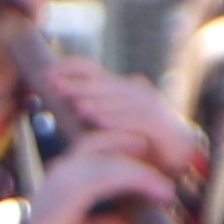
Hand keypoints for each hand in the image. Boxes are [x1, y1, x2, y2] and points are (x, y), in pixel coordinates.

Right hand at [20, 144, 180, 223]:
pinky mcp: (72, 188)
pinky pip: (112, 176)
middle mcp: (65, 167)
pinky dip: (140, 180)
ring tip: (168, 189)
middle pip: (105, 142)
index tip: (155, 164)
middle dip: (138, 149)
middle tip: (166, 167)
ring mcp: (67, 175)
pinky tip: (160, 192)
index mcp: (66, 173)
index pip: (98, 145)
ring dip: (145, 171)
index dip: (127, 148)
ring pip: (113, 159)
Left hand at [42, 64, 216, 201]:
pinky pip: (137, 120)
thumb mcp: (108, 120)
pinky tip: (98, 120)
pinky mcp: (162, 126)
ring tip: (77, 106)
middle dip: (78, 85)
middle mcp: (135, 91)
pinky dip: (117, 119)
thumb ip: (90, 108)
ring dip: (97, 101)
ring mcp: (150, 106)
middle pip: (103, 83)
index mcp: (118, 86)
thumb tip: (61, 100)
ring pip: (119, 100)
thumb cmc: (135, 139)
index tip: (46, 74)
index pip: (92, 68)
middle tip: (55, 86)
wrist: (177, 155)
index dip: (69, 68)